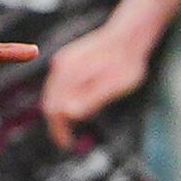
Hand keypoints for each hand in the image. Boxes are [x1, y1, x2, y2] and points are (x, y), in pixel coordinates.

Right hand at [37, 17, 153, 140]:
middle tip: (67, 141)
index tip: (66, 144)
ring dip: (57, 113)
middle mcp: (61, 66)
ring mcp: (62, 62)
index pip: (55, 109)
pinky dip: (60, 100)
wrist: (130, 35)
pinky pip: (57, 85)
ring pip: (51, 94)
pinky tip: (70, 107)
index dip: (59, 130)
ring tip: (68, 129)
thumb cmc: (127, 62)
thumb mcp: (115, 84)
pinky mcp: (66, 60)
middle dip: (56, 124)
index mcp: (71, 72)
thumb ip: (92, 98)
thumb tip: (69, 114)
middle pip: (50, 102)